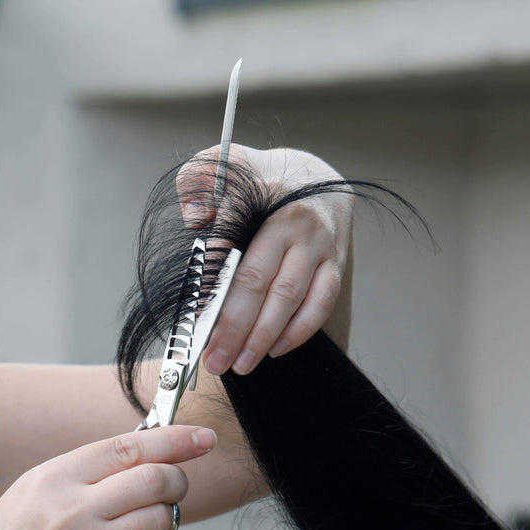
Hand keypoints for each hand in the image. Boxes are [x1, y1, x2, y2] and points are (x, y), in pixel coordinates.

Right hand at [0, 425, 215, 529]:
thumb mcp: (31, 491)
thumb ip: (83, 472)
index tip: (201, 437)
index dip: (174, 439)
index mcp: (54, 479)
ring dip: (169, 516)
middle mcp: (73, 513)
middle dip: (177, 478)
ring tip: (155, 517)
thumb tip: (141, 454)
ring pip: (161, 521)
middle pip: (154, 481)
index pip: (128, 447)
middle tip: (175, 481)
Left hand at [179, 144, 353, 375]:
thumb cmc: (257, 177)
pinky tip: (275, 350)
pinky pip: (320, 303)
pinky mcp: (336, 262)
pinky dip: (299, 330)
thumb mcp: (219, 164)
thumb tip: (196, 220)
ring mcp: (318, 244)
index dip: (208, 285)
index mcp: (259, 196)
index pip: (227, 245)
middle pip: (257, 280)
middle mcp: (292, 221)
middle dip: (232, 326)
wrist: (315, 176)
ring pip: (289, 298)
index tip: (192, 318)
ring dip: (263, 337)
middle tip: (212, 359)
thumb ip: (198, 184)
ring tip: (239, 364)